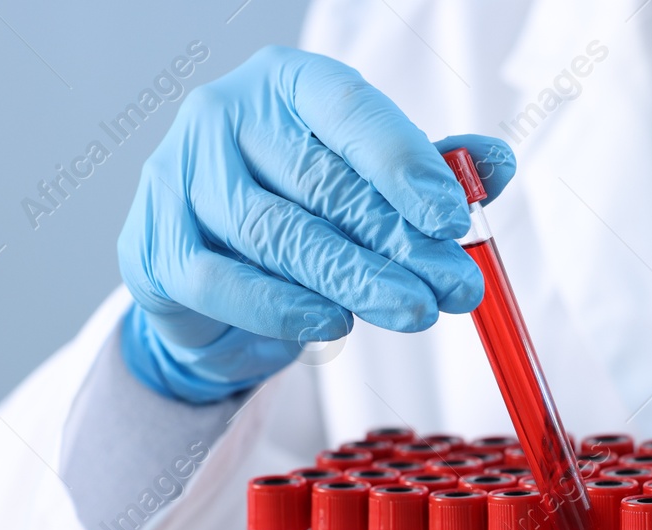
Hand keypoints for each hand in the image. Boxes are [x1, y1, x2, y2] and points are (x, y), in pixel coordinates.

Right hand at [117, 45, 515, 401]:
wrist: (209, 282)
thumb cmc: (297, 211)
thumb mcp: (369, 182)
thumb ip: (429, 170)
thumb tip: (496, 164)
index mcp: (286, 83)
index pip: (348, 110)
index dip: (404, 164)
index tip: (454, 217)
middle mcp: (224, 115)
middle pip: (321, 181)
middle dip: (400, 242)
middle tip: (456, 286)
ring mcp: (179, 177)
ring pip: (277, 234)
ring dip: (355, 280)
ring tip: (414, 311)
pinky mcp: (155, 247)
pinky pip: (223, 282)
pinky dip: (283, 308)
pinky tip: (333, 324)